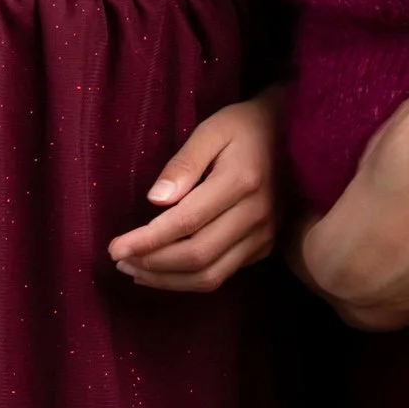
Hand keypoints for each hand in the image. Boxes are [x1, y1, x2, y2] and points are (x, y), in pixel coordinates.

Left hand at [108, 96, 279, 293]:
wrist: (293, 134)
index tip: (114, 248)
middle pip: (197, 256)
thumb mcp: (211, 130)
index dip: (147, 241)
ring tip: (135, 270)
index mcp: (240, 181)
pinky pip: (223, 274)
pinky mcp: (265, 246)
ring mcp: (264, 234)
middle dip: (152, 264)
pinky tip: (165, 271)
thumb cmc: (245, 127)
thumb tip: (154, 201)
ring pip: (210, 275)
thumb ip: (184, 163)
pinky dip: (189, 280)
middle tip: (120, 260)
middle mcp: (256, 215)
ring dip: (168, 280)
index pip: (185, 223)